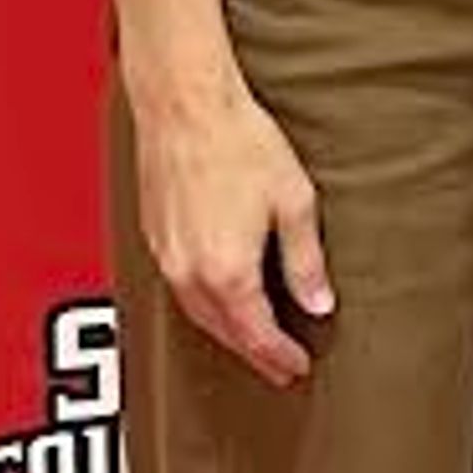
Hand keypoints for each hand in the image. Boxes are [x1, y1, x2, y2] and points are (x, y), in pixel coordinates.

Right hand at [133, 80, 332, 390]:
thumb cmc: (238, 142)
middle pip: (224, 332)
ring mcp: (166, 256)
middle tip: (280, 368)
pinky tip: (219, 299)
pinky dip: (204, 306)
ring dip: (227, 333)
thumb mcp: (293, 202)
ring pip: (198, 315)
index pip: (257, 335)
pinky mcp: (154, 237)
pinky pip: (180, 290)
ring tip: (253, 341)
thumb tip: (318, 303)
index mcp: (227, 270)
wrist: (185, 105)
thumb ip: (304, 261)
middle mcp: (189, 272)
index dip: (280, 356)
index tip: (297, 367)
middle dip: (254, 353)